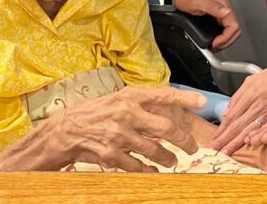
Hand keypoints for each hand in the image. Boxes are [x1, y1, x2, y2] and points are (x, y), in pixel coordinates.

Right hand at [52, 86, 206, 171]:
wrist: (65, 131)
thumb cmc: (94, 113)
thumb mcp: (118, 99)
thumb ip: (142, 104)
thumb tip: (168, 108)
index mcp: (130, 97)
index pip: (163, 95)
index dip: (184, 99)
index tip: (201, 103)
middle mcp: (127, 114)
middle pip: (165, 128)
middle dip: (184, 140)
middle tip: (192, 147)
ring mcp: (119, 135)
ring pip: (154, 149)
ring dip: (167, 158)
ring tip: (173, 161)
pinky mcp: (111, 154)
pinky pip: (136, 165)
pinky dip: (147, 169)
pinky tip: (153, 170)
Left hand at [171, 0, 240, 49]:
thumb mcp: (199, 1)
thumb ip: (214, 7)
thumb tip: (227, 13)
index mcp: (223, 7)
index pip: (234, 26)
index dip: (226, 37)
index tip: (215, 43)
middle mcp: (224, 10)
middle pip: (235, 30)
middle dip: (227, 41)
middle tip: (216, 47)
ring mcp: (221, 13)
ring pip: (231, 31)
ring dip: (225, 41)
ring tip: (215, 46)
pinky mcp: (216, 17)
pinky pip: (224, 29)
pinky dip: (221, 38)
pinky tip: (214, 40)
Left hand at [209, 58, 266, 154]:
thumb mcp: (251, 80)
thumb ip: (237, 96)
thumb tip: (227, 111)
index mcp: (249, 96)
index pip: (231, 117)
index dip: (221, 130)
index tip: (213, 139)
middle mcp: (257, 106)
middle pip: (237, 127)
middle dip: (224, 140)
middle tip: (214, 150)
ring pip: (249, 131)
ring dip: (236, 143)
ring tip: (226, 152)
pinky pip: (265, 131)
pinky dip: (257, 139)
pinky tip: (249, 146)